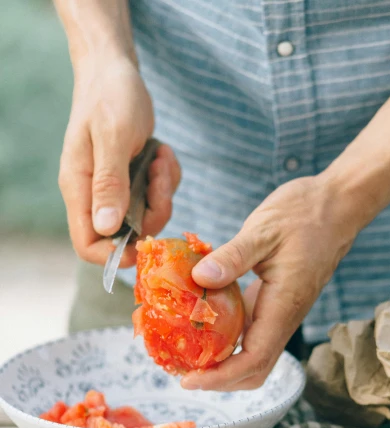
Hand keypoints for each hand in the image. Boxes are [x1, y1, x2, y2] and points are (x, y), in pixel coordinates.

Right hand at [58, 57, 179, 266]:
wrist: (116, 69)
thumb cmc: (111, 96)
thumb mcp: (113, 136)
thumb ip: (110, 183)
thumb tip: (106, 227)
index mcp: (80, 189)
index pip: (87, 244)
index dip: (114, 255)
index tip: (144, 242)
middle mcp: (95, 195)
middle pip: (126, 235)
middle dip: (152, 213)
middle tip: (159, 177)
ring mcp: (115, 189)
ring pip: (147, 217)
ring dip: (162, 191)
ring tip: (160, 157)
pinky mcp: (133, 180)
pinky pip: (157, 197)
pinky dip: (166, 179)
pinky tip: (161, 152)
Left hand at [181, 173, 356, 390]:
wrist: (337, 207)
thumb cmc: (304, 214)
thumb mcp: (263, 230)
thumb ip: (232, 257)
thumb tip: (200, 278)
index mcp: (284, 306)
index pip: (254, 359)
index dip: (221, 377)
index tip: (190, 379)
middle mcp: (284, 318)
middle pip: (255, 370)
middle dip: (220, 381)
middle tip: (183, 374)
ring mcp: (281, 313)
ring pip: (254, 357)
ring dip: (223, 366)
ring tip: (188, 357)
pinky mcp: (275, 304)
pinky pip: (252, 334)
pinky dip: (228, 342)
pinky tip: (202, 329)